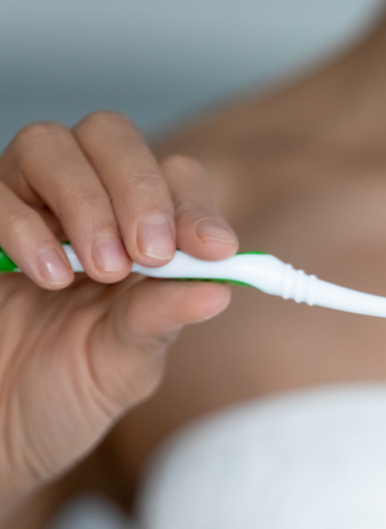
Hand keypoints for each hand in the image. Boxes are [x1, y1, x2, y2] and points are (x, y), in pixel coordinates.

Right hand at [0, 111, 236, 506]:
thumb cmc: (66, 393)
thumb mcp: (125, 365)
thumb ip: (160, 321)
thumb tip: (219, 289)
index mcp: (138, 232)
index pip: (175, 179)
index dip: (196, 205)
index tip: (214, 249)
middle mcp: (82, 206)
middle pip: (110, 135)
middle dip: (140, 188)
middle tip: (150, 254)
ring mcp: (22, 209)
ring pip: (49, 144)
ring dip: (86, 202)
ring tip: (101, 270)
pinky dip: (24, 226)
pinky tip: (47, 276)